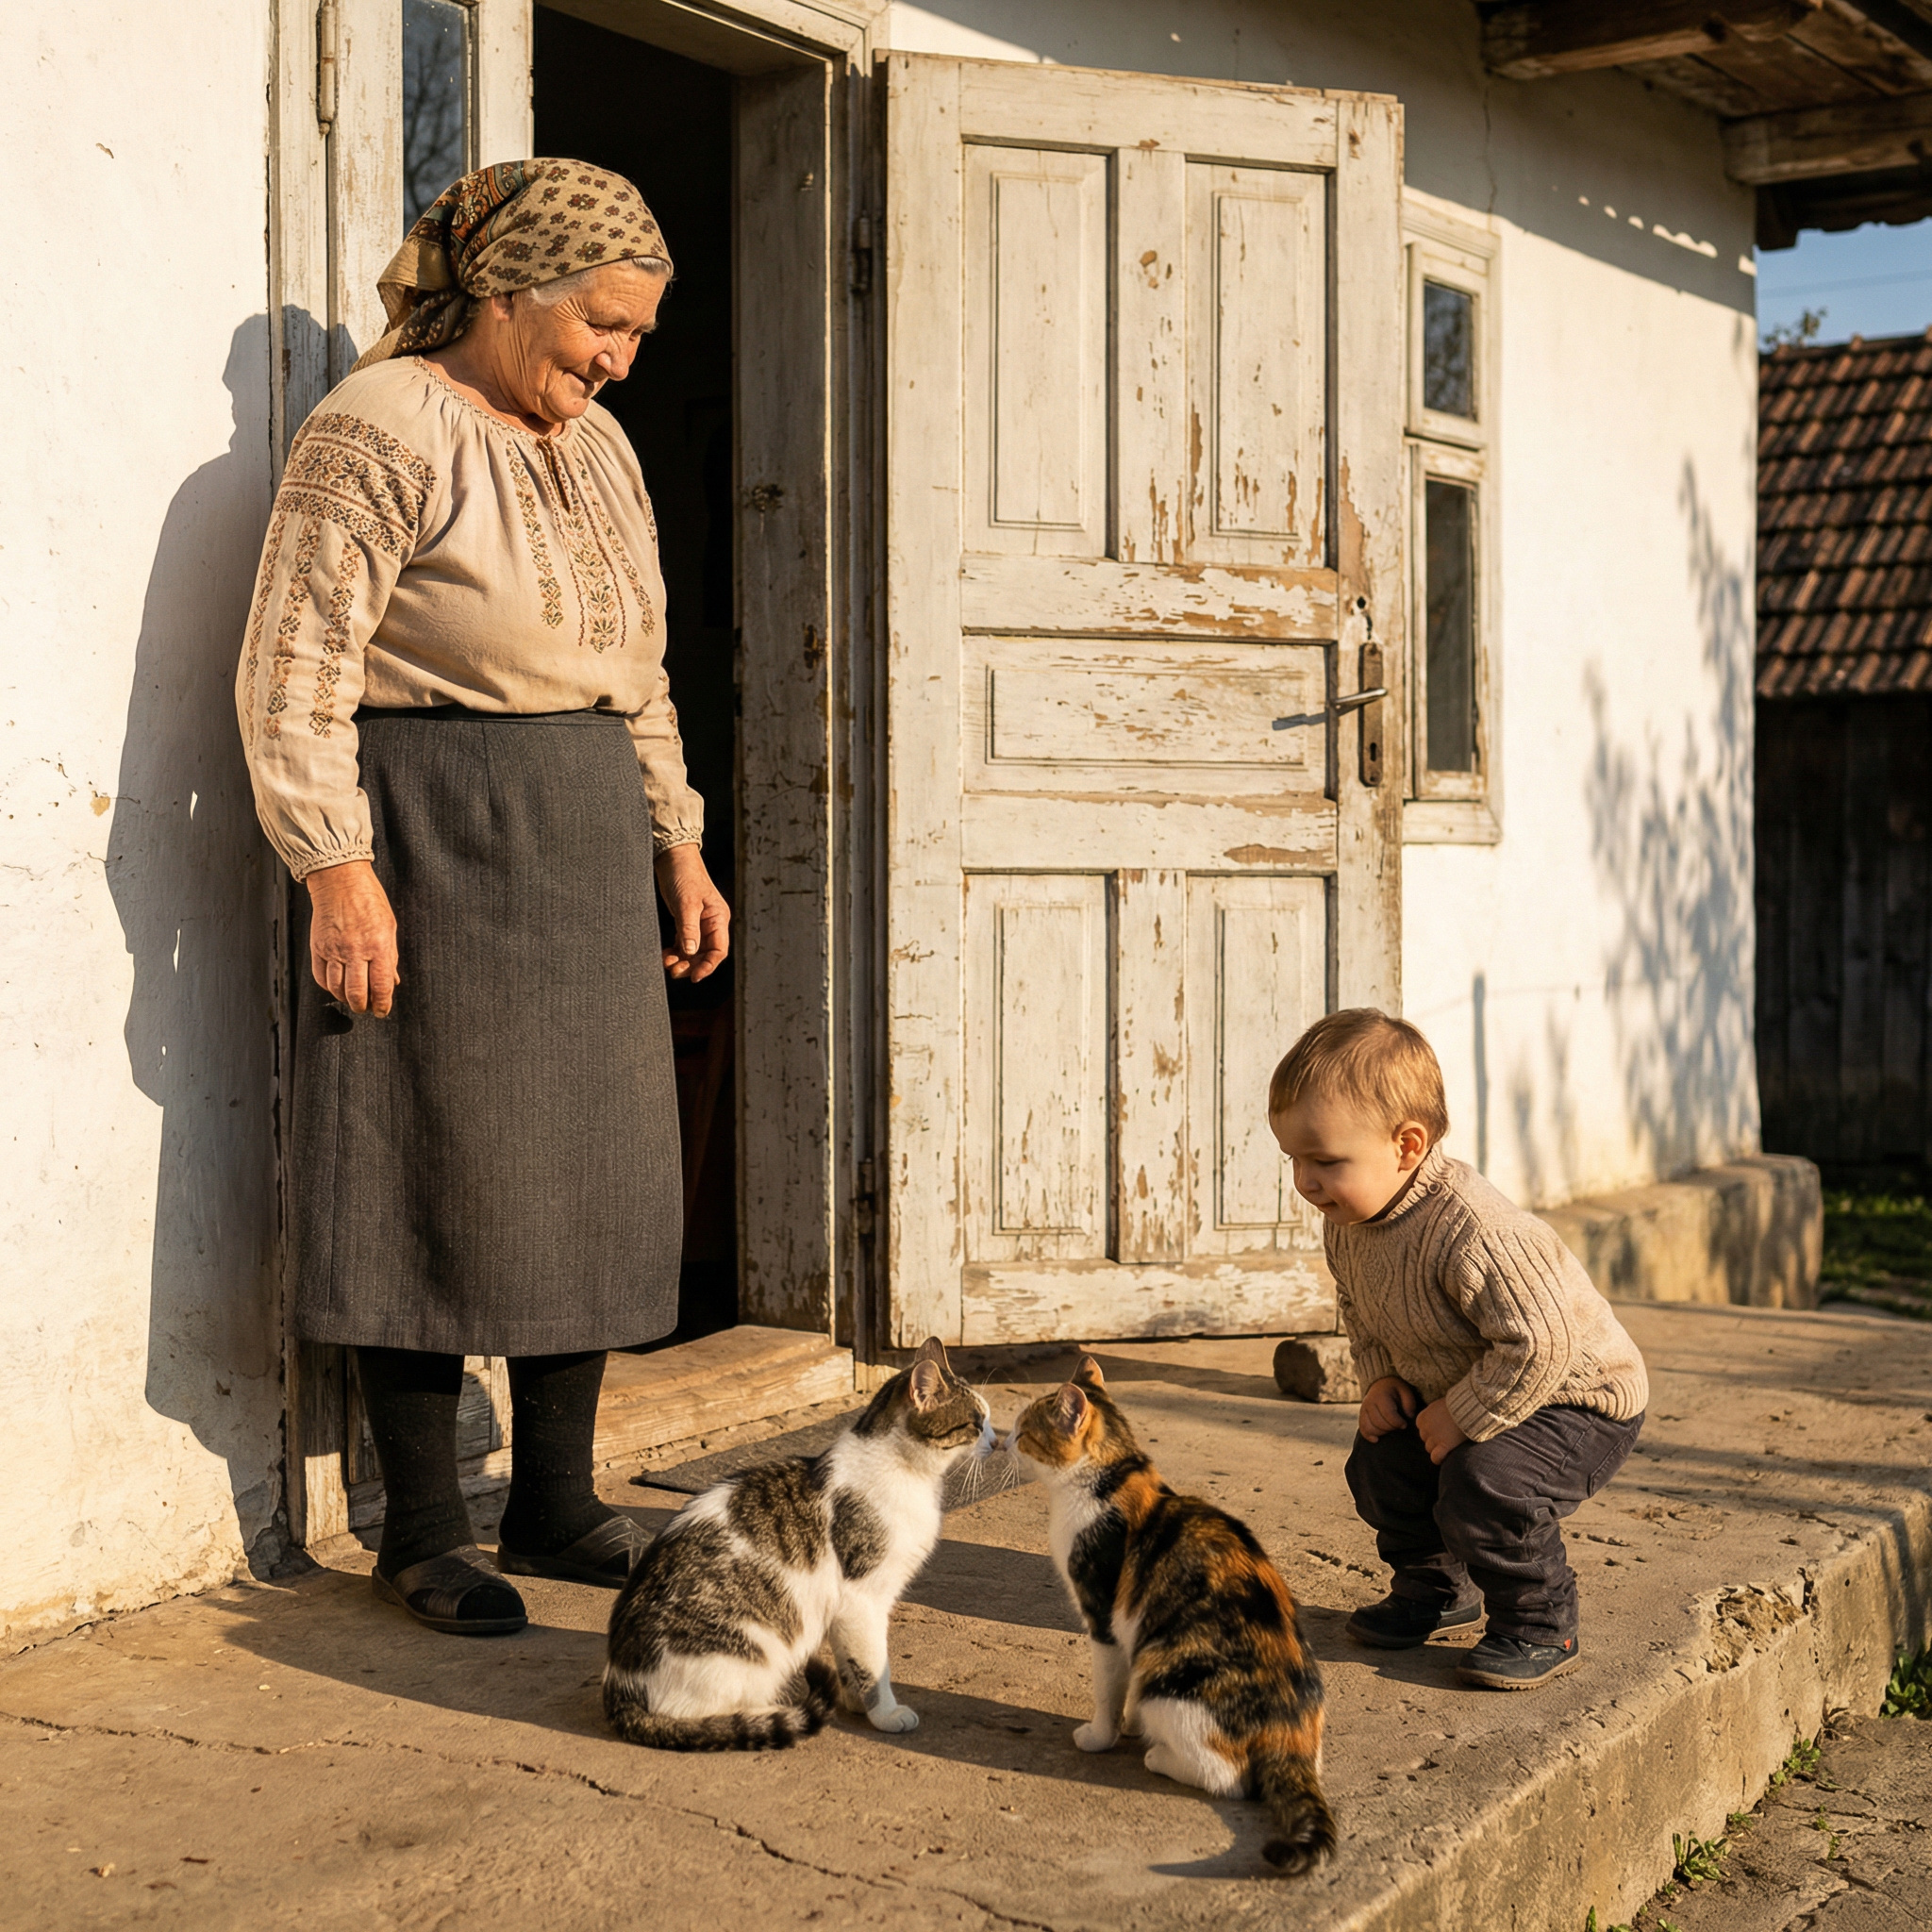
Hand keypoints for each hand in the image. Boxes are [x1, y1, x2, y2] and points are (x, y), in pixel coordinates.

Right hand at [305, 859, 398, 1015]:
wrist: (340, 881)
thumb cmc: (369, 900)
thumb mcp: (389, 927)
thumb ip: (390, 956)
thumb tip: (392, 981)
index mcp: (378, 946)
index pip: (381, 986)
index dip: (382, 1004)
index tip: (382, 1011)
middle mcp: (355, 951)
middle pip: (356, 993)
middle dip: (362, 1006)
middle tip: (366, 1008)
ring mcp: (334, 950)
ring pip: (336, 989)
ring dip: (344, 999)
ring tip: (352, 998)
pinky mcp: (318, 947)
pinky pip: (320, 976)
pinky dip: (328, 986)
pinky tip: (336, 985)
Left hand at [655, 844, 729, 980]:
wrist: (672, 857)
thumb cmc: (684, 875)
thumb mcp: (686, 903)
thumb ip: (689, 929)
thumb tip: (690, 952)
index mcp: (718, 918)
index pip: (718, 950)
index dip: (708, 966)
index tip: (694, 976)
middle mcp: (711, 923)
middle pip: (706, 954)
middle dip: (691, 965)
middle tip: (675, 972)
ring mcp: (698, 923)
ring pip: (693, 950)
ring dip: (682, 960)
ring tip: (667, 964)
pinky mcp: (685, 921)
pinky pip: (683, 943)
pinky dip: (675, 952)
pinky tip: (666, 955)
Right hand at [1358, 1377, 1419, 1442]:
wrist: (1381, 1384)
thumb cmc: (1396, 1391)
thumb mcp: (1405, 1392)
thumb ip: (1409, 1403)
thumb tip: (1409, 1416)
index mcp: (1381, 1395)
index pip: (1388, 1414)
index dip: (1398, 1422)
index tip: (1404, 1424)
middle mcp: (1369, 1402)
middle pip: (1378, 1423)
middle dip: (1391, 1428)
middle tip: (1398, 1426)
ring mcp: (1363, 1409)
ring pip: (1370, 1428)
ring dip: (1382, 1432)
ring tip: (1390, 1428)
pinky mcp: (1361, 1416)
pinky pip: (1362, 1429)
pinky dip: (1368, 1436)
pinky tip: (1376, 1440)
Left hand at [1415, 1399, 1468, 1464]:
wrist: (1469, 1408)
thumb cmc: (1459, 1404)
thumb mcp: (1442, 1404)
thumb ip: (1436, 1412)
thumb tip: (1439, 1415)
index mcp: (1424, 1416)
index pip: (1421, 1426)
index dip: (1430, 1429)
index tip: (1439, 1429)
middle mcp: (1426, 1427)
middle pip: (1425, 1438)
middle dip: (1433, 1439)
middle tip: (1446, 1437)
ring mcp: (1434, 1437)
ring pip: (1429, 1448)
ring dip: (1437, 1448)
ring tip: (1448, 1446)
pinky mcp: (1444, 1445)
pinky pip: (1436, 1457)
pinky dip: (1439, 1459)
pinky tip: (1445, 1457)